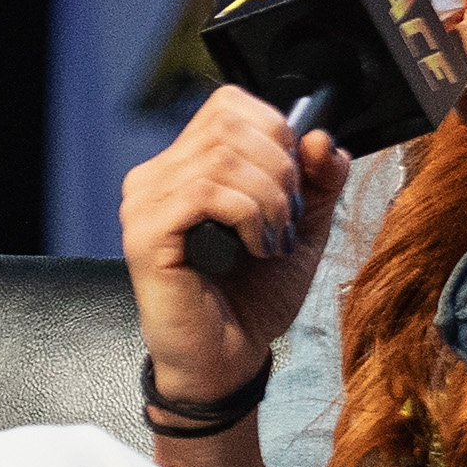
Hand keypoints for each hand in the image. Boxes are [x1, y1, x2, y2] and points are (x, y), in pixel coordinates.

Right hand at [118, 86, 351, 408]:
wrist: (227, 361)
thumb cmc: (252, 299)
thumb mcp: (301, 229)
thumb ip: (317, 181)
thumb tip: (321, 137)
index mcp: (185, 167)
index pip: (229, 105)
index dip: (275, 131)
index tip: (294, 182)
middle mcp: (155, 178)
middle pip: (230, 123)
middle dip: (281, 167)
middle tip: (289, 218)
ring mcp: (144, 204)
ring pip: (224, 156)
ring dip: (271, 199)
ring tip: (275, 240)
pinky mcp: (146, 234)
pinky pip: (207, 192)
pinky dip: (249, 216)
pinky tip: (254, 247)